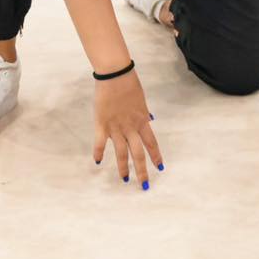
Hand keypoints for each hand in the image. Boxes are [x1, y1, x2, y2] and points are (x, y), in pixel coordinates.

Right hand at [92, 70, 162, 188]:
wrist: (115, 75)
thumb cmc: (129, 84)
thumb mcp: (141, 100)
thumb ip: (143, 113)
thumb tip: (149, 118)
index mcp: (142, 121)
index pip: (152, 144)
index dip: (156, 157)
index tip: (160, 168)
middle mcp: (131, 128)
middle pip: (138, 154)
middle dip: (141, 170)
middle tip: (144, 184)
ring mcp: (116, 128)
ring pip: (121, 153)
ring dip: (123, 167)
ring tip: (124, 179)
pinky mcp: (102, 124)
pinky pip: (100, 142)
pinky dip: (99, 152)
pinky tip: (98, 162)